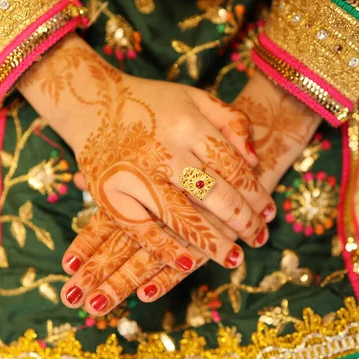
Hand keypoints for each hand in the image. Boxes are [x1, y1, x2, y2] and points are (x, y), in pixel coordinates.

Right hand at [62, 71, 320, 311]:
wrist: (89, 99)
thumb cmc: (150, 101)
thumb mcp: (194, 96)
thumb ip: (229, 120)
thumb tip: (253, 159)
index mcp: (188, 124)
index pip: (231, 166)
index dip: (254, 192)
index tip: (269, 212)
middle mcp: (163, 150)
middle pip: (213, 194)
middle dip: (242, 220)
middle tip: (259, 238)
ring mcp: (134, 173)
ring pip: (181, 216)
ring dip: (212, 242)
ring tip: (234, 258)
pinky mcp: (109, 192)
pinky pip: (141, 229)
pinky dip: (165, 249)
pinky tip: (188, 262)